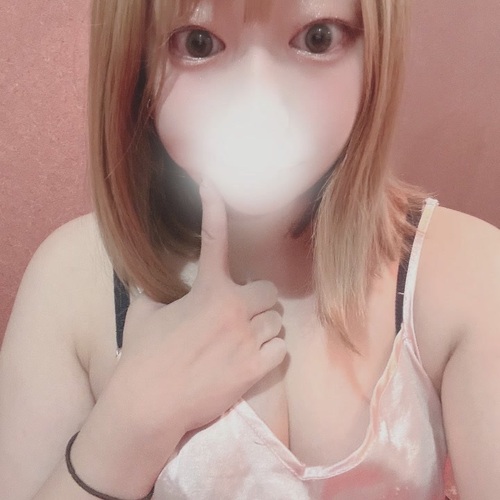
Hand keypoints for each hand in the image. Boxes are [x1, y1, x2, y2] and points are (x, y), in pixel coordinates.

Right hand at [111, 179, 285, 433]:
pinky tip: (253, 360)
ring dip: (264, 329)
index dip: (214, 208)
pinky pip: (281, 351)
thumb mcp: (143, 315)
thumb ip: (153, 292)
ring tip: (243, 343)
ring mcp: (246, 340)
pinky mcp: (255, 370)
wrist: (148, 407)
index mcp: (206, 291)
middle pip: (268, 291)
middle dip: (257, 302)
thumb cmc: (142, 358)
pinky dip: (271, 354)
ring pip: (277, 322)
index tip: (213, 184)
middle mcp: (232, 309)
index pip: (213, 239)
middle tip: (240, 317)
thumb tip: (145, 280)